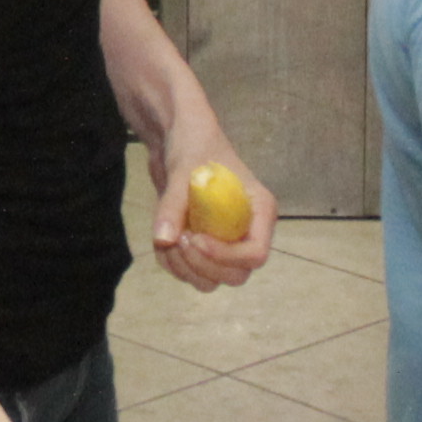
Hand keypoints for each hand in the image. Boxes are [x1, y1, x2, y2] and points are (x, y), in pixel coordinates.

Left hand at [146, 137, 274, 291]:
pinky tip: (162, 239)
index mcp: (259, 212)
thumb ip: (173, 206)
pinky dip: (173, 264)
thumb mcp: (183, 170)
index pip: (256, 254)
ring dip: (186, 269)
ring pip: (213, 280)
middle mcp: (247, 232)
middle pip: (236, 275)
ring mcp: (226, 242)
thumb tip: (163, 239)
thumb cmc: (193, 146)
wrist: (177, 141)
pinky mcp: (205, 247)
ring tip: (167, 239)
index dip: (226, 256)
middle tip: (178, 240)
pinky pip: (191, 273)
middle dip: (203, 266)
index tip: (194, 238)